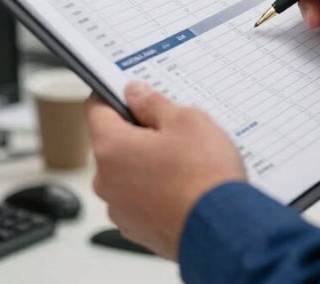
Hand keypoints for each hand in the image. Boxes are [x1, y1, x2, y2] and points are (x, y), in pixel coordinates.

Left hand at [86, 81, 245, 259]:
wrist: (223, 229)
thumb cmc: (204, 174)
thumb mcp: (185, 119)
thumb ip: (153, 102)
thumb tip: (135, 93)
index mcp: (112, 147)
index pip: (96, 109)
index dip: (114, 94)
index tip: (131, 91)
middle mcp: (107, 181)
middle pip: (114, 141)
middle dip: (139, 130)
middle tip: (173, 127)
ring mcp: (121, 208)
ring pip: (128, 170)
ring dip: (148, 161)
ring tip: (184, 159)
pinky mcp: (137, 228)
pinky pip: (140, 196)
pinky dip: (156, 187)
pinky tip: (184, 183)